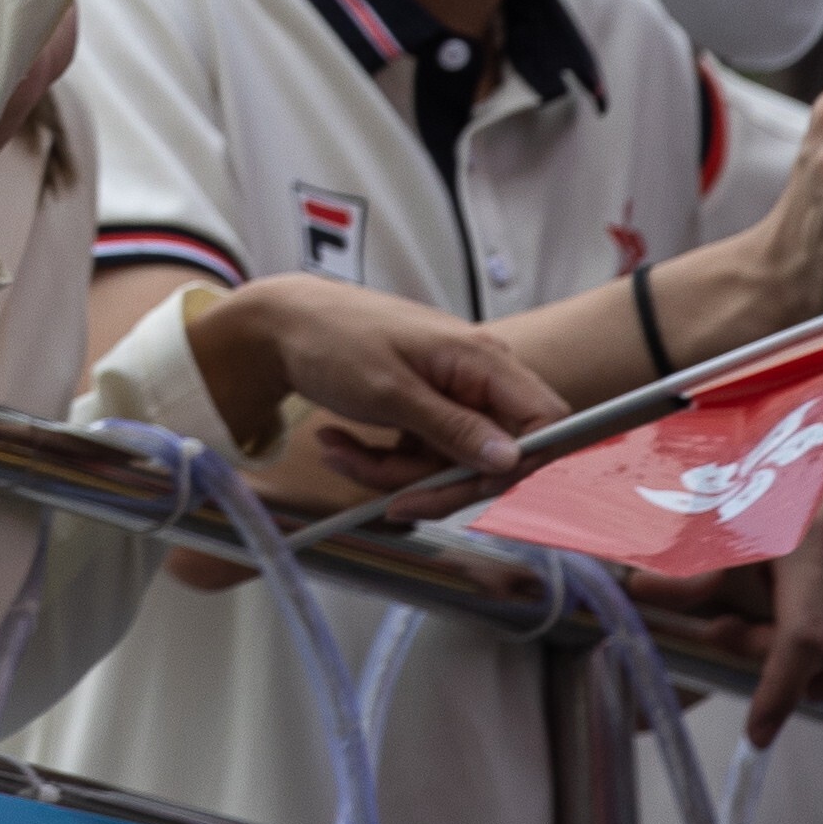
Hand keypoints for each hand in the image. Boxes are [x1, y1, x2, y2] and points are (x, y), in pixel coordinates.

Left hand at [185, 275, 561, 498]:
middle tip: (389, 498)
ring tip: (336, 450)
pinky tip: (336, 444)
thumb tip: (512, 460)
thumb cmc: (331, 339)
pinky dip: (380, 461)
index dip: (521, 466)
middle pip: (493, 458)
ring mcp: (450, 396)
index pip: (545, 422)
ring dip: (392, 472)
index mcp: (482, 361)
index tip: (471, 489)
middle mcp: (476, 378)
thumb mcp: (389, 390)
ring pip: (448, 465)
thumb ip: (453, 427)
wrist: (277, 324)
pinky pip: (420, 455)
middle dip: (435, 483)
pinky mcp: (424, 411)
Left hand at [638, 458, 822, 745]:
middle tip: (721, 628)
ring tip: (758, 616)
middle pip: (820, 645)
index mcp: (813, 530)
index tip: (759, 731)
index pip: (802, 637)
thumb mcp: (716, 500)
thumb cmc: (764, 446)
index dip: (778, 690)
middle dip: (764, 649)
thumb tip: (637, 594)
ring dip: (806, 652)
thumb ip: (686, 557)